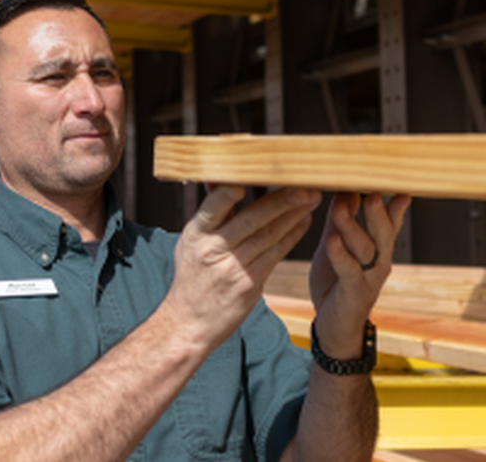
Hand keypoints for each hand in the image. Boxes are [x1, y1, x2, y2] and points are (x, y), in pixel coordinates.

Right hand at [162, 185, 320, 352]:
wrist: (189, 322)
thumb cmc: (191, 276)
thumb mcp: (189, 242)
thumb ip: (210, 214)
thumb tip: (221, 178)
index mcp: (195, 235)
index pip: (211, 209)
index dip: (225, 196)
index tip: (242, 182)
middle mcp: (212, 250)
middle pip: (250, 221)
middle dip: (279, 202)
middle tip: (303, 187)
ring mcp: (232, 268)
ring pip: (268, 236)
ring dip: (293, 216)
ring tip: (311, 199)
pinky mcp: (249, 284)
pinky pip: (274, 255)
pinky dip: (291, 237)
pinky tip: (303, 222)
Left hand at [310, 193, 410, 358]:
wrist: (333, 325)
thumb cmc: (336, 281)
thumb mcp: (337, 246)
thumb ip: (343, 220)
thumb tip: (347, 189)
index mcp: (376, 248)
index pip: (389, 222)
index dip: (392, 205)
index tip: (395, 185)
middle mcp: (378, 261)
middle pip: (383, 232)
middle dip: (378, 211)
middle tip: (372, 191)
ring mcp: (368, 278)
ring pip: (366, 249)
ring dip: (353, 227)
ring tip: (340, 207)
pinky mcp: (354, 293)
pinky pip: (349, 272)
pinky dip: (340, 255)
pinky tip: (331, 240)